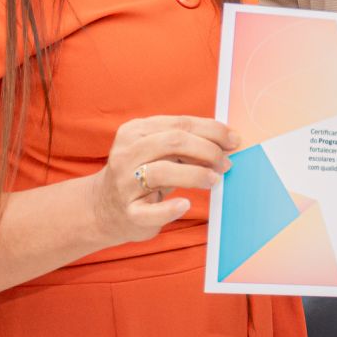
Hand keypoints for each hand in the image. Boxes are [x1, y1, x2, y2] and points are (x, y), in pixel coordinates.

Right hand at [90, 115, 238, 244]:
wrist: (102, 208)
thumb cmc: (141, 175)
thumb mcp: (156, 151)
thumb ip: (183, 143)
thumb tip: (225, 141)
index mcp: (135, 130)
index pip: (180, 123)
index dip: (211, 130)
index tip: (233, 140)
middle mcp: (126, 153)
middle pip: (174, 141)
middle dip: (207, 150)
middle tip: (226, 162)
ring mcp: (124, 183)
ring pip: (163, 171)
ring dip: (196, 174)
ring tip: (214, 180)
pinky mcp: (128, 212)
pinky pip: (150, 211)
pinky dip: (170, 208)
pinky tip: (186, 204)